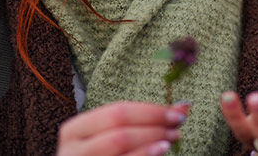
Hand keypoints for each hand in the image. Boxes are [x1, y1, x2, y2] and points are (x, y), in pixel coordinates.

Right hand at [56, 101, 189, 155]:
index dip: (150, 111)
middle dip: (154, 125)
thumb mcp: (116, 137)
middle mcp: (72, 149)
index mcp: (74, 130)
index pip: (117, 112)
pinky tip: (160, 151)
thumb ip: (145, 121)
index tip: (177, 112)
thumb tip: (185, 106)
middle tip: (178, 125)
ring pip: (120, 145)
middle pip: (120, 129)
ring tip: (172, 138)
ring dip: (152, 140)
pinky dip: (144, 155)